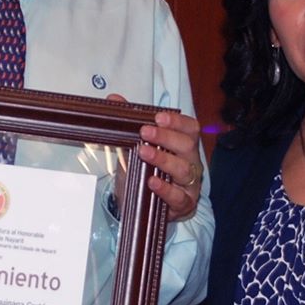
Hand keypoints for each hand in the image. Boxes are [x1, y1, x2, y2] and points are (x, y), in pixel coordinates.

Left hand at [109, 94, 205, 222]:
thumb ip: (129, 123)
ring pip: (184, 170)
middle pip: (187, 145)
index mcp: (183, 145)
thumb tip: (115, 100)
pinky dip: (165, 189)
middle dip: (166, 137)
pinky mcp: (183, 204)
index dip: (176, 121)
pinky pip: (178, 197)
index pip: (189, 128)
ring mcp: (189, 184)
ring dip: (163, 160)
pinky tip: (152, 182)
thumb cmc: (149, 172)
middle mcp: (190, 162)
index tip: (158, 117)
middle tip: (144, 132)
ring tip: (144, 153)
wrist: (146, 204)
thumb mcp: (137, 147)